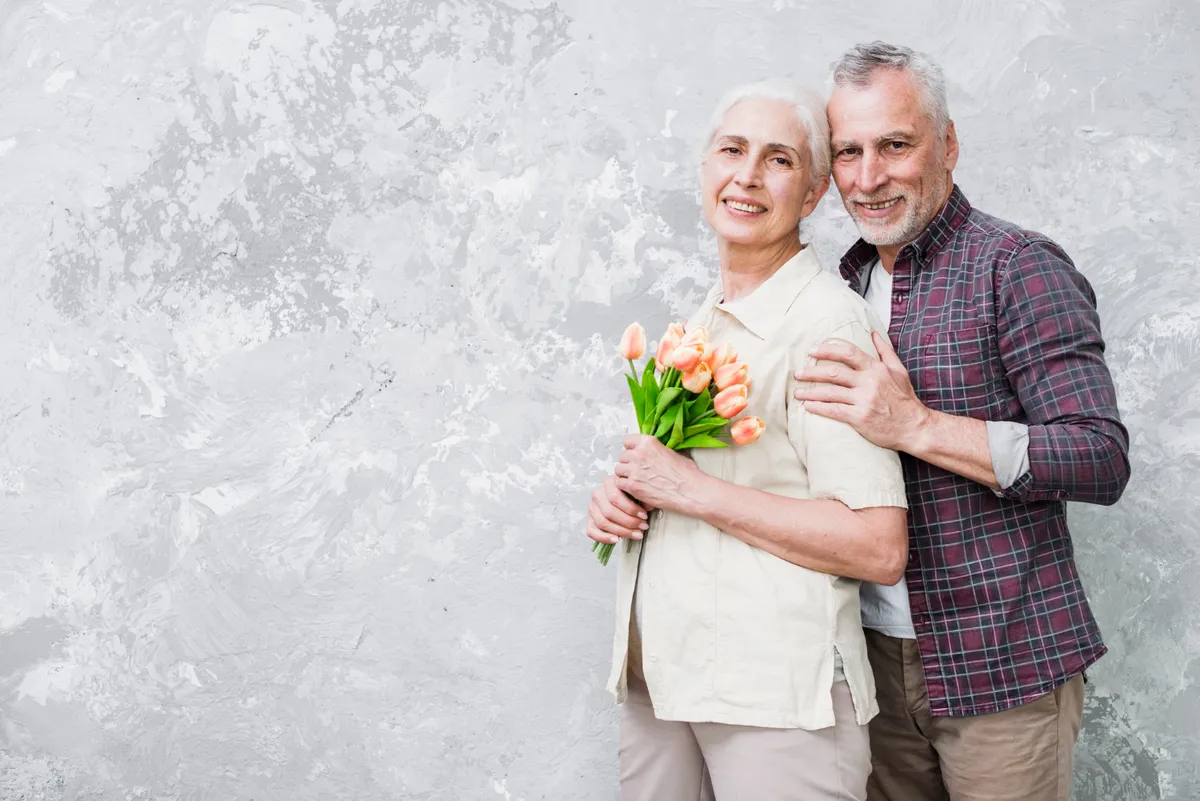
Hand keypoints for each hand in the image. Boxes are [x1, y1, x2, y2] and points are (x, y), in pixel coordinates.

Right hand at [586, 474, 649, 546]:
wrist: (622, 499)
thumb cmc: (630, 495)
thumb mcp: (637, 492)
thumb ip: (642, 498)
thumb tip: (649, 507)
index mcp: (608, 483)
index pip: (615, 498)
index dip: (631, 509)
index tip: (644, 516)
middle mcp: (597, 494)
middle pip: (609, 512)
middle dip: (628, 522)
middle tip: (642, 527)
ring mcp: (592, 507)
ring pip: (603, 522)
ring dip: (621, 531)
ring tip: (635, 534)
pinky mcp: (590, 520)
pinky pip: (592, 532)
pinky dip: (604, 538)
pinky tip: (617, 540)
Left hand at [614, 434, 702, 513]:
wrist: (690, 491)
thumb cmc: (686, 474)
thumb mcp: (672, 452)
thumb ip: (656, 450)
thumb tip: (653, 452)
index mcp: (649, 443)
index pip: (627, 440)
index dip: (631, 448)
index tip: (634, 453)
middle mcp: (639, 454)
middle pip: (622, 456)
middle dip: (628, 462)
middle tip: (637, 470)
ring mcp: (634, 470)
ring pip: (618, 469)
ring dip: (625, 474)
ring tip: (636, 479)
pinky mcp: (632, 485)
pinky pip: (619, 482)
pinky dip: (625, 486)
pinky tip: (635, 488)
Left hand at [792, 331, 930, 451]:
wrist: (914, 427)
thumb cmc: (905, 400)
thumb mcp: (899, 371)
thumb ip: (885, 351)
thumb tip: (874, 333)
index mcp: (876, 369)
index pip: (848, 353)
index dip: (827, 350)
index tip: (812, 351)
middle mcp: (869, 382)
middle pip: (833, 372)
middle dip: (812, 372)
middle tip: (798, 373)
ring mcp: (863, 400)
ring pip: (830, 392)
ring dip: (810, 392)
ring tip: (797, 392)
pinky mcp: (859, 418)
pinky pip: (834, 411)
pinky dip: (818, 408)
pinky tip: (807, 407)